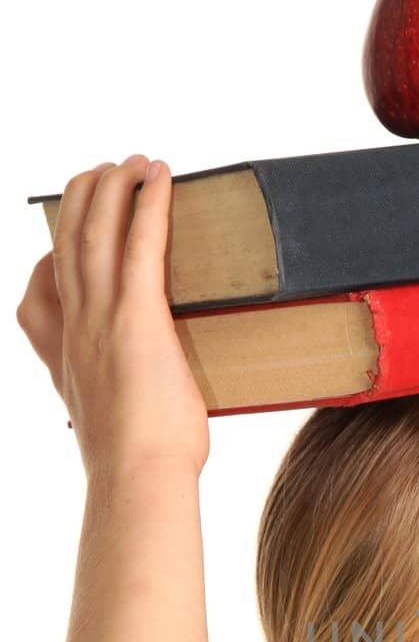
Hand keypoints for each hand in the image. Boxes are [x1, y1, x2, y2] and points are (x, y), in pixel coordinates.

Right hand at [16, 155, 209, 479]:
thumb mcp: (118, 428)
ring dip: (112, 187)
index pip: (37, 300)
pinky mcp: (136, 314)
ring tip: (131, 162)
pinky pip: (140, 242)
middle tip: (103, 175)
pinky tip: (158, 176)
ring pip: (94, 231)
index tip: (60, 249)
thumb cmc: (139, 467)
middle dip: (82, 202)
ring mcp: (100, 317)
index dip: (47, 266)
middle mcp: (73, 330)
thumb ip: (125, 409)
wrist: (137, 479)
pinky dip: (148, 203)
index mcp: (62, 361)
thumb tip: (159, 423)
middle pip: (65, 245)